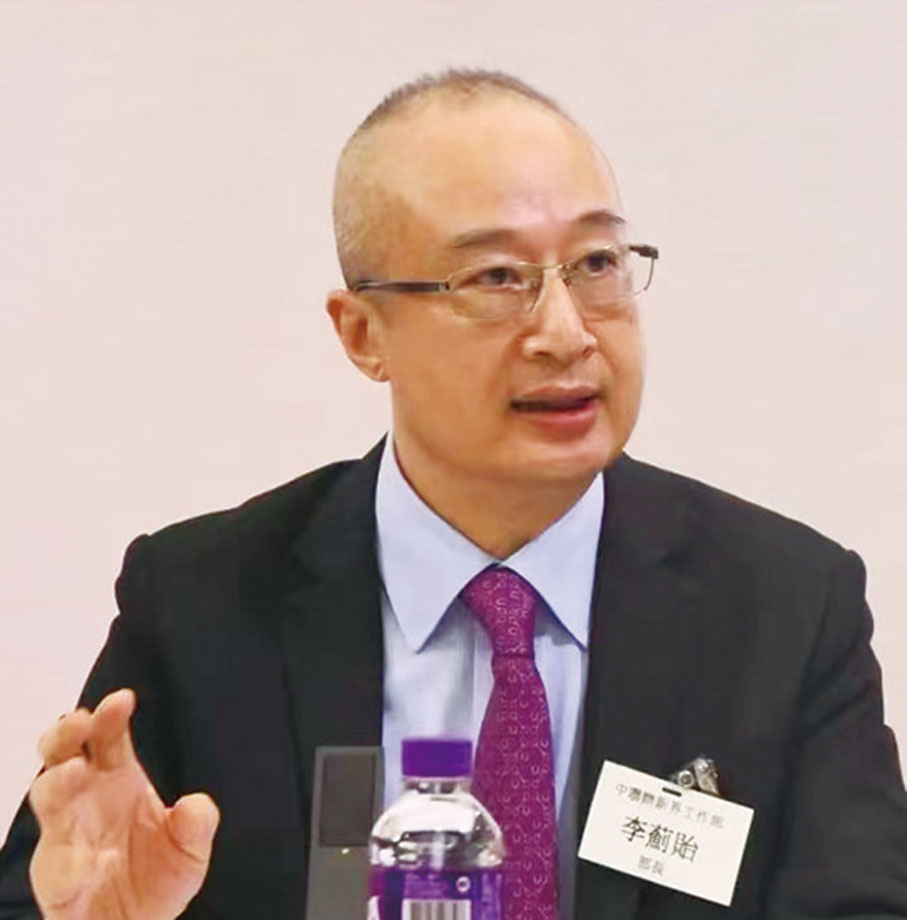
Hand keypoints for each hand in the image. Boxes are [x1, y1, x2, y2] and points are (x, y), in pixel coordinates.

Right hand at [28, 689, 218, 919]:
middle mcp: (86, 798)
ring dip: (56, 780)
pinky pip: (56, 863)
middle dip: (68, 733)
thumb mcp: (190, 851)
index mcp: (119, 779)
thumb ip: (197, 826)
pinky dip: (68, 859)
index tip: (122, 699)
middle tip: (80, 719)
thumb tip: (198, 805)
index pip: (109, 736)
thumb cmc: (157, 878)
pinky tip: (83, 859)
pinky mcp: (57, 876)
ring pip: (47, 796)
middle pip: (65, 753)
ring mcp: (66, 833)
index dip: (111, 716)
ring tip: (73, 770)